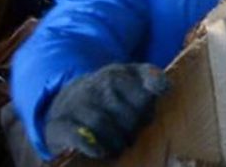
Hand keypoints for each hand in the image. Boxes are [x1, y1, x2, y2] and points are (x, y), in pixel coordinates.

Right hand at [43, 62, 168, 158]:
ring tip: (119, 147)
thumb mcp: (132, 77)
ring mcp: (76, 103)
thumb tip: (166, 87)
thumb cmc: (109, 92)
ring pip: (102, 124)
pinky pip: (75, 135)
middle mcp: (96, 85)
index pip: (143, 93)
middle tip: (132, 135)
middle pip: (126, 113)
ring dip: (115, 141)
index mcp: (117, 74)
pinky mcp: (59, 124)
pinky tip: (100, 151)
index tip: (147, 115)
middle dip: (133, 128)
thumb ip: (152, 78)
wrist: (66, 98)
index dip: (148, 109)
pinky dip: (90, 145)